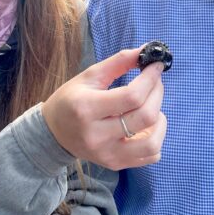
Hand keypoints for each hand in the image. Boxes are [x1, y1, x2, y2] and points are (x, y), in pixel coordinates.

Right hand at [42, 45, 166, 170]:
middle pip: (145, 117)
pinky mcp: (114, 164)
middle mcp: (97, 135)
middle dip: (157, 93)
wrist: (53, 133)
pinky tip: (146, 126)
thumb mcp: (89, 75)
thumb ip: (118, 62)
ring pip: (152, 143)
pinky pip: (149, 156)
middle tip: (155, 82)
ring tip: (152, 107)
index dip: (150, 79)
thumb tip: (146, 50)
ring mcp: (107, 154)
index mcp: (87, 108)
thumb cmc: (71, 99)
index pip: (132, 96)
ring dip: (160, 121)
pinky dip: (156, 138)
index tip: (156, 66)